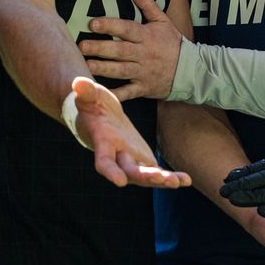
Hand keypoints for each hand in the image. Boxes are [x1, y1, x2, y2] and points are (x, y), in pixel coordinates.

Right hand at [69, 76, 191, 189]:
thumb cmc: (92, 106)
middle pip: (131, 171)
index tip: (119, 182)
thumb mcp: (88, 96)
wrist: (98, 117)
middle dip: (146, 176)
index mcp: (103, 143)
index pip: (104, 161)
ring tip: (180, 181)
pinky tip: (186, 180)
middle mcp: (117, 156)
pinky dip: (171, 177)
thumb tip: (78, 82)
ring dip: (163, 179)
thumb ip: (85, 92)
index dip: (110, 171)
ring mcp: (131, 160)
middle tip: (161, 178)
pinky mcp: (142, 160)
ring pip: (146, 175)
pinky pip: (156, 172)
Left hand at [80, 0, 183, 100]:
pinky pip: (128, 92)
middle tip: (81, 46)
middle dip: (100, 48)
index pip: (127, 29)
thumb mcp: (163, 21)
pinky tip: (101, 92)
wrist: (191, 70)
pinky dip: (115, 94)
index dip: (110, 26)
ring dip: (102, 68)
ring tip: (85, 65)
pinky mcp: (143, 88)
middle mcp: (144, 54)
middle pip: (120, 51)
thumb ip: (147, 4)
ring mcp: (143, 72)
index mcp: (147, 36)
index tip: (92, 23)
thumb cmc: (173, 43)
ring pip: (120, 71)